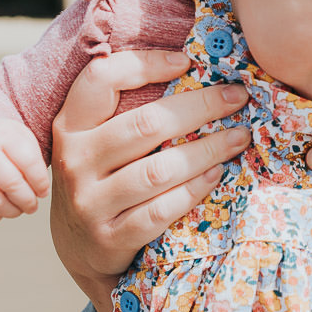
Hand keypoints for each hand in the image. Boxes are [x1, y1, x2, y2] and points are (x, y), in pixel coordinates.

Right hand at [0, 119, 48, 222]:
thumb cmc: (4, 146)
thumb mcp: (22, 140)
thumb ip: (37, 161)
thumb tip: (42, 192)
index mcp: (2, 135)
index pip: (29, 163)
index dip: (41, 183)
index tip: (43, 191)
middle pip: (12, 184)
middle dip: (28, 201)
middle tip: (33, 205)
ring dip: (12, 211)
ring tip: (19, 209)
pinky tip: (1, 210)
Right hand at [49, 50, 249, 305]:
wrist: (80, 250)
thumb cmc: (102, 181)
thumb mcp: (96, 143)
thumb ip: (125, 111)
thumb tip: (192, 67)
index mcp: (70, 126)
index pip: (100, 79)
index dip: (145, 63)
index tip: (187, 61)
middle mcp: (74, 161)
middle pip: (145, 124)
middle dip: (201, 106)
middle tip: (238, 97)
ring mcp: (89, 202)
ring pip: (158, 170)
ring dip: (208, 150)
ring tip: (240, 138)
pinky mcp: (110, 238)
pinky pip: (161, 210)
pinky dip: (194, 190)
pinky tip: (217, 175)